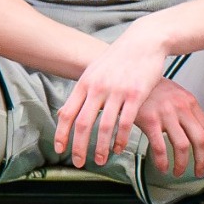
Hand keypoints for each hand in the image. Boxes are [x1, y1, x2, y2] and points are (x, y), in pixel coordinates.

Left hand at [54, 26, 175, 168]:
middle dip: (79, 147)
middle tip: (78, 162)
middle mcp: (97, 88)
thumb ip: (81, 92)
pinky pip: (126, 122)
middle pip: (83, 123)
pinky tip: (119, 148)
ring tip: (100, 160)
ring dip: (101, 147)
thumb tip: (64, 111)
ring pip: (105, 126)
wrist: (143, 41)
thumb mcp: (94, 72)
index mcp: (84, 83)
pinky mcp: (136, 94)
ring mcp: (117, 91)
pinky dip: (121, 139)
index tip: (60, 149)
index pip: (67, 113)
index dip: (61, 134)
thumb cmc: (118, 58)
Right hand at [133, 78, 203, 177]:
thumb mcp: (176, 93)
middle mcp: (181, 107)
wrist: (129, 76)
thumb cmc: (152, 87)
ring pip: (182, 146)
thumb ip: (189, 109)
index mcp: (189, 102)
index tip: (203, 158)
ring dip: (182, 164)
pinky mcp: (149, 120)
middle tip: (199, 172)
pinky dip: (162, 162)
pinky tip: (162, 168)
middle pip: (200, 140)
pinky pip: (160, 147)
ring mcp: (165, 113)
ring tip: (178, 172)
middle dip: (202, 160)